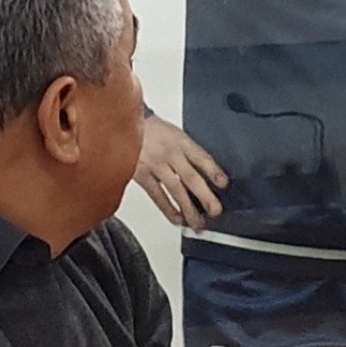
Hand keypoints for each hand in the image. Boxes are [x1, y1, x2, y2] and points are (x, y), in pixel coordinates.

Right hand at [135, 113, 227, 230]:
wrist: (122, 123)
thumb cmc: (148, 128)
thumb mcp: (172, 132)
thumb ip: (185, 150)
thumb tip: (203, 171)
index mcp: (179, 140)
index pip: (201, 157)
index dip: (213, 171)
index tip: (223, 184)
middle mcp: (169, 153)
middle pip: (191, 177)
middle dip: (205, 196)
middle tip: (215, 210)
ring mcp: (155, 165)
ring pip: (175, 190)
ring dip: (188, 209)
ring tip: (197, 223)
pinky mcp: (141, 174)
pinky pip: (157, 195)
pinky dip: (168, 209)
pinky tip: (177, 219)